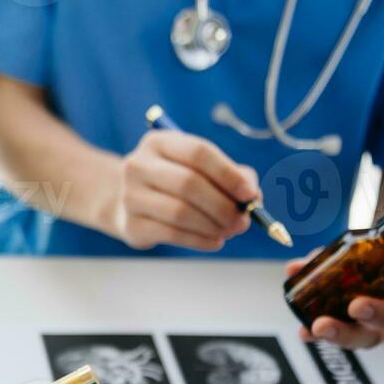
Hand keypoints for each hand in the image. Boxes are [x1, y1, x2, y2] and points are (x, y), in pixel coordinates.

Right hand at [111, 131, 258, 251]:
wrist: (131, 206)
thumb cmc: (175, 184)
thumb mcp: (201, 169)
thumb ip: (233, 177)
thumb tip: (253, 198)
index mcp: (159, 142)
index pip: (198, 153)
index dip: (228, 174)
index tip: (250, 194)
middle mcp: (138, 165)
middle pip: (188, 183)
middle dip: (222, 205)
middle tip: (242, 221)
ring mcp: (130, 196)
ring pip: (180, 212)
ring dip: (212, 226)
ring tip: (229, 232)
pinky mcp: (131, 225)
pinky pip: (172, 234)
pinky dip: (200, 241)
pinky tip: (214, 242)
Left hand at [293, 254, 383, 348]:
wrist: (382, 269)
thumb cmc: (382, 257)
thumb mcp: (374, 246)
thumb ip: (341, 250)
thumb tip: (296, 267)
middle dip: (383, 315)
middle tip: (357, 306)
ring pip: (375, 338)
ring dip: (346, 334)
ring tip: (320, 326)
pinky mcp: (366, 334)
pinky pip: (346, 341)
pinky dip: (321, 337)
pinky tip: (304, 334)